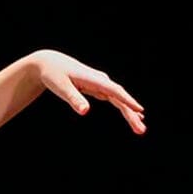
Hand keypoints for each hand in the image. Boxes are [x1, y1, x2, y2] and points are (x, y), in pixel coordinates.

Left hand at [30, 50, 145, 133]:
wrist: (50, 63)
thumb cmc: (54, 75)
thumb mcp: (62, 88)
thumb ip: (74, 99)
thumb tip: (85, 111)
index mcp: (95, 79)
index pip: (115, 92)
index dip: (128, 101)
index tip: (139, 110)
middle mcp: (102, 80)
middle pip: (120, 98)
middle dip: (131, 114)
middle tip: (141, 130)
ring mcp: (101, 84)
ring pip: (119, 99)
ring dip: (130, 113)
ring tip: (140, 128)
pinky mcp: (98, 87)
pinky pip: (115, 99)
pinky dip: (124, 107)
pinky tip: (133, 114)